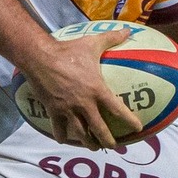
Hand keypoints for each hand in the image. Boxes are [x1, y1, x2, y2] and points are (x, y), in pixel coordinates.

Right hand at [20, 30, 137, 151]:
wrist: (40, 57)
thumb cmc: (68, 50)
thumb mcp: (92, 43)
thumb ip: (112, 38)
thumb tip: (129, 31)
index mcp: (97, 90)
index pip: (118, 110)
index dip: (130, 121)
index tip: (138, 128)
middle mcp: (84, 104)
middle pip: (99, 130)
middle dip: (108, 141)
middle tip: (114, 146)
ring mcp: (68, 110)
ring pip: (80, 134)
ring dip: (88, 143)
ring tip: (93, 147)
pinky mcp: (53, 111)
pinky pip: (59, 129)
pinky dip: (62, 136)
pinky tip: (65, 139)